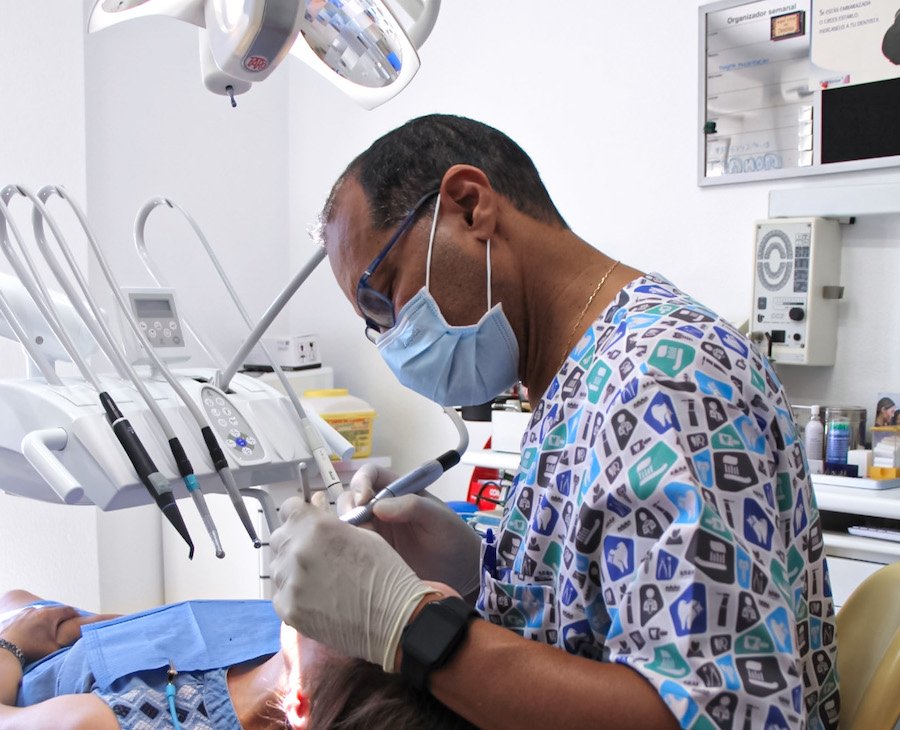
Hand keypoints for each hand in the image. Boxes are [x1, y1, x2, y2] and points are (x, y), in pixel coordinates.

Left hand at [0, 605, 117, 663]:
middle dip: (59, 617)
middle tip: (63, 626)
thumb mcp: (53, 649)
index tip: (78, 619)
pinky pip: (27, 618)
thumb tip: (81, 646)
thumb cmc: (29, 650)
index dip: (75, 615)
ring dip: (44, 620)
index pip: (68, 610)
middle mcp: (37, 611)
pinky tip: (30, 633)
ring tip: (45, 631)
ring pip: (39, 614)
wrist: (4, 652)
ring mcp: (24, 614)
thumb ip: (67, 644)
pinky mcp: (14, 619)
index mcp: (49, 615)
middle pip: (54, 611)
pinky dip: (31, 623)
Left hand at [270, 496, 434, 670]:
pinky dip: (293, 595)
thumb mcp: (363, 534)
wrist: (393, 618)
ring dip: (292, 568)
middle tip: (316, 554)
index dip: (300, 515)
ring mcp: (291, 581)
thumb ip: (331, 521)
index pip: (289, 508)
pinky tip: (317, 598)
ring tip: (319, 579)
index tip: (306, 523)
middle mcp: (298, 550)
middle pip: (279, 537)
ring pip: (278, 567)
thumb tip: (315, 503)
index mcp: (318, 526)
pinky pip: (280, 594)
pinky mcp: (288, 609)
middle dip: (294, 541)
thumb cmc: (385, 573)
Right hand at [342, 464, 481, 598]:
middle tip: (357, 524)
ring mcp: (377, 529)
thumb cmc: (453, 537)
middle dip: (350, 506)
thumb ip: (412, 506)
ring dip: (348, 527)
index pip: (372, 475)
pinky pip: (354, 544)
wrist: (461, 571)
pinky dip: (350, 546)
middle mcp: (383, 507)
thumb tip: (378, 507)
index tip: (363, 500)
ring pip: (350, 521)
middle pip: (353, 497)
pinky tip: (358, 554)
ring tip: (360, 542)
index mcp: (399, 490)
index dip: (362, 482)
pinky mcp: (374, 552)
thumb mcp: (437, 517)